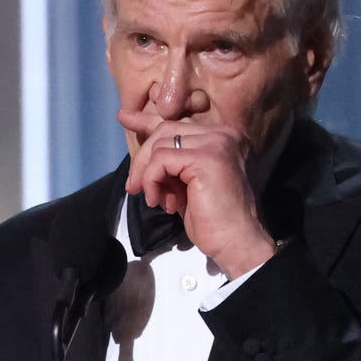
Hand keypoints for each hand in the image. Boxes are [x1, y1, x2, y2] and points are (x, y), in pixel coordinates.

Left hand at [120, 109, 276, 277]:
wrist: (237, 243)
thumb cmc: (213, 221)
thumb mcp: (186, 185)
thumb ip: (172, 164)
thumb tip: (144, 154)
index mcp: (222, 138)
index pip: (177, 122)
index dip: (147, 121)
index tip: (124, 117)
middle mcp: (223, 134)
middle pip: (165, 129)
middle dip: (142, 159)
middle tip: (133, 187)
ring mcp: (216, 143)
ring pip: (160, 144)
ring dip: (148, 175)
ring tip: (157, 200)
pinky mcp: (206, 157)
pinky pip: (161, 160)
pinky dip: (152, 181)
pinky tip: (160, 202)